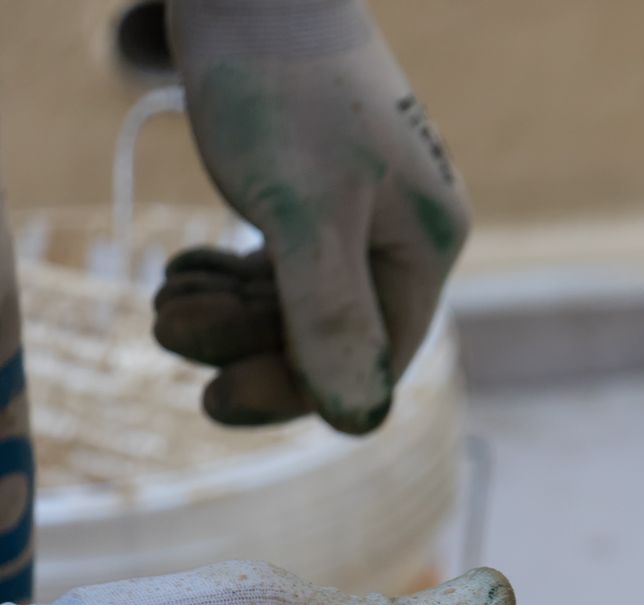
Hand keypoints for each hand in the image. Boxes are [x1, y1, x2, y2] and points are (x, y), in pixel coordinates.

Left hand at [157, 0, 469, 432]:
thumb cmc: (281, 87)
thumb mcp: (302, 210)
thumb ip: (330, 314)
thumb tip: (358, 420)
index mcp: (424, 247)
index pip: (373, 359)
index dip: (296, 391)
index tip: (211, 401)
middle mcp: (405, 238)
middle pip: (331, 335)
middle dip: (244, 341)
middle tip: (161, 322)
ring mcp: (365, 216)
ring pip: (298, 303)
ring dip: (226, 312)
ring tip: (164, 294)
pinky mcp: (319, 193)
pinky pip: (283, 267)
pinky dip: (230, 279)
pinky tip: (184, 269)